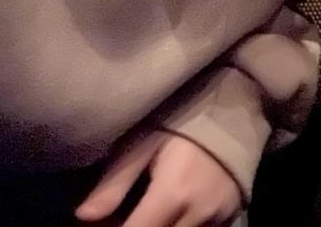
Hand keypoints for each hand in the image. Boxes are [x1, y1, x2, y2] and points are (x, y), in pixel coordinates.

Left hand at [76, 130, 241, 226]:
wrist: (238, 105)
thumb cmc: (184, 118)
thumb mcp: (145, 141)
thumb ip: (116, 181)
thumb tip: (83, 216)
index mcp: (173, 193)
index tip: (103, 223)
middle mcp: (199, 212)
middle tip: (121, 216)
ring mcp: (220, 216)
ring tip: (145, 212)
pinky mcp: (233, 215)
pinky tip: (170, 214)